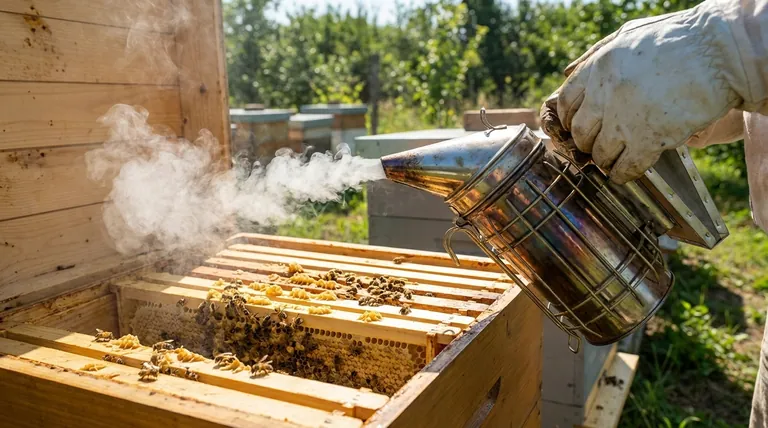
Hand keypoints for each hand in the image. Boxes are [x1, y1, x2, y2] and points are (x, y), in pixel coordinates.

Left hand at [551, 3, 748, 182]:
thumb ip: (597, 54)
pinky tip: (624, 174)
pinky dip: (621, 174)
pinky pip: (625, 167)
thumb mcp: (628, 35)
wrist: (719, 52)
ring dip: (603, 160)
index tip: (572, 126)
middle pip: (580, 131)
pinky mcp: (649, 140)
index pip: (566, 102)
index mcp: (598, 68)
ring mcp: (625, 120)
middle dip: (585, 142)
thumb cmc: (677, 40)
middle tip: (594, 145)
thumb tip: (567, 73)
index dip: (568, 118)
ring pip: (600, 153)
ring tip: (611, 160)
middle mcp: (605, 95)